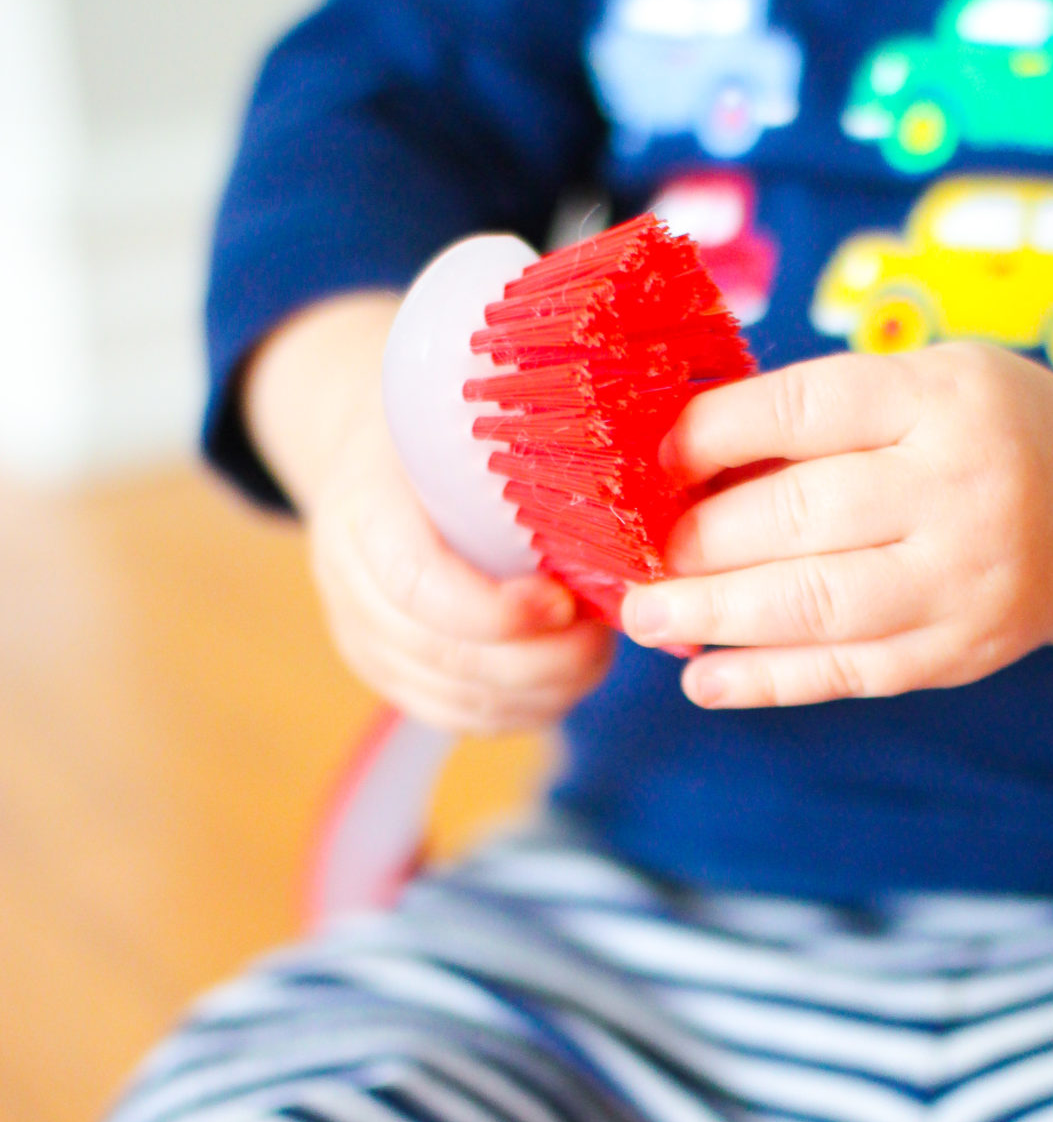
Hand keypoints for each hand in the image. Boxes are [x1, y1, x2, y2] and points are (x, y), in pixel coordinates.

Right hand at [244, 292, 612, 732]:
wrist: (372, 451)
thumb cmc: (438, 420)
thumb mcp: (459, 404)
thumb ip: (517, 433)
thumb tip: (636, 443)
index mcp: (362, 507)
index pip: (414, 584)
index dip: (492, 611)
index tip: (562, 601)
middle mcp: (348, 582)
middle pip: (442, 655)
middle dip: (536, 661)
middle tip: (603, 634)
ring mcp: (363, 635)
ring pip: (454, 697)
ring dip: (539, 689)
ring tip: (595, 650)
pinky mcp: (389, 672)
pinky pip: (455, 717)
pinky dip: (519, 711)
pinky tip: (564, 679)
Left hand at [620, 343, 1052, 709]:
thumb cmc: (982, 431)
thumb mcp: (925, 381)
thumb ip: (821, 413)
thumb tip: (678, 461)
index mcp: (942, 398)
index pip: (805, 410)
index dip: (712, 435)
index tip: (650, 459)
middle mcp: (960, 489)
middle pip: (802, 516)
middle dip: (700, 540)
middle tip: (638, 553)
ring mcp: (962, 581)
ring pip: (816, 605)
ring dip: (715, 617)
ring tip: (648, 616)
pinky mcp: (956, 653)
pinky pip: (846, 672)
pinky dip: (766, 681)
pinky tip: (706, 680)